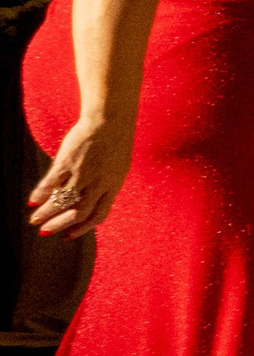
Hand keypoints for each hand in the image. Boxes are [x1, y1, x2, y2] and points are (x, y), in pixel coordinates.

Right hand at [26, 116, 133, 237]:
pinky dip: (41, 194)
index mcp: (113, 186)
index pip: (99, 215)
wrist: (110, 120)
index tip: (69, 235)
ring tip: (35, 220)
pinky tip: (32, 202)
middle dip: (60, 224)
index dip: (83, 228)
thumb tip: (95, 198)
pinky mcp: (68, 162)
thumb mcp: (119, 167)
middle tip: (45, 232)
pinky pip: (52, 183)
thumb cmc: (115, 142)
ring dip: (47, 213)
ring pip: (63, 201)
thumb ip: (107, 184)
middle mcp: (98, 184)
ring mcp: (82, 173)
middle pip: (78, 212)